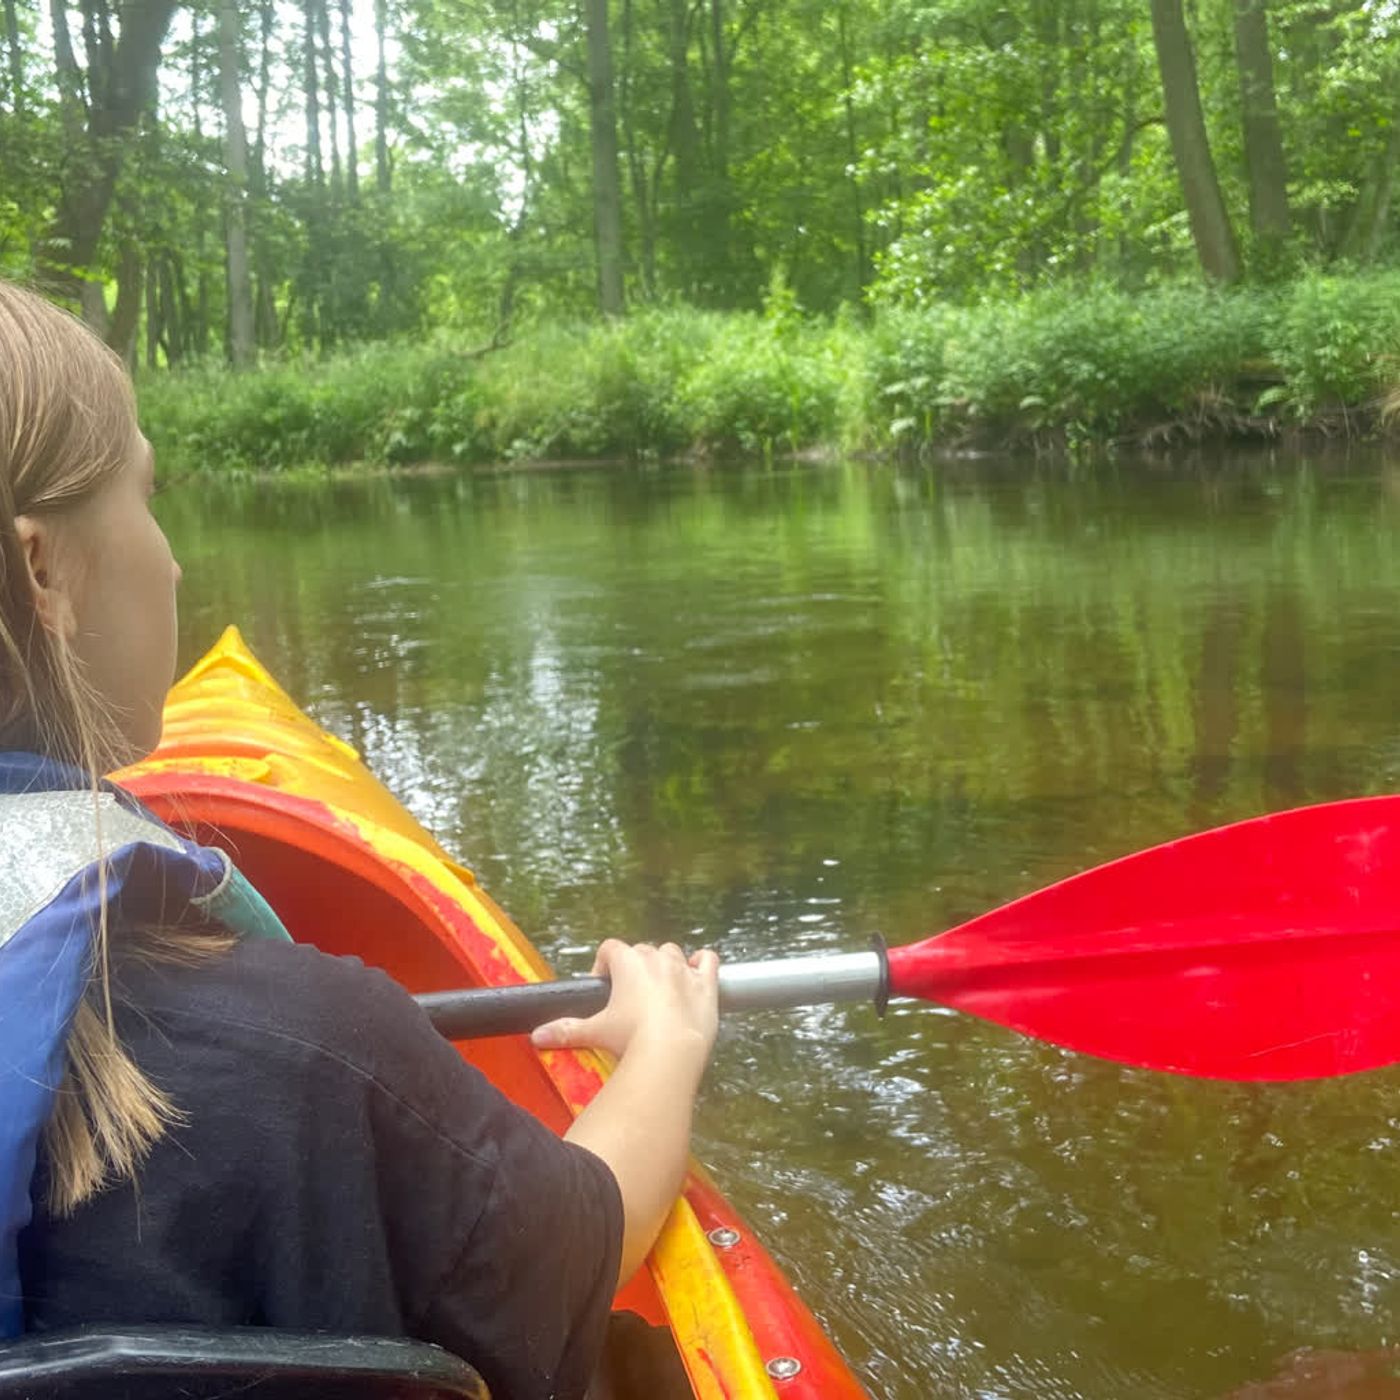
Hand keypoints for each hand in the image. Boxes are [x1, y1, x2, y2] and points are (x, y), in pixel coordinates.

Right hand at [531, 939, 719, 1065]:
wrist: (671, 1053)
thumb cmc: (630, 1038)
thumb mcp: (594, 1032)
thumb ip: (565, 1030)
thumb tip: (536, 1037)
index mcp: (628, 962)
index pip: (610, 948)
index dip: (604, 966)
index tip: (603, 989)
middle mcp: (656, 958)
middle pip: (641, 951)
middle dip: (634, 969)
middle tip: (628, 999)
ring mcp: (684, 969)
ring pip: (672, 953)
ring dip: (665, 965)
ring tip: (658, 992)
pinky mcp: (707, 984)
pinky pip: (708, 960)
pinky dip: (702, 963)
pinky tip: (695, 974)